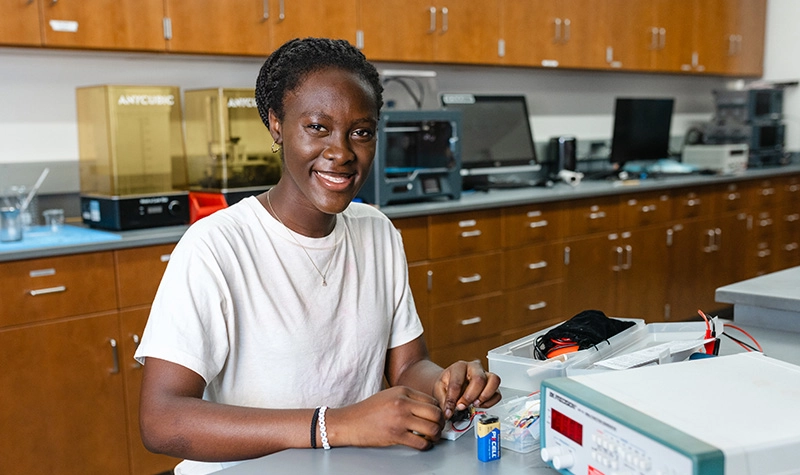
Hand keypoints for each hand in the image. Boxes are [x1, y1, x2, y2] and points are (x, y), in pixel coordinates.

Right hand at [328, 386, 443, 449]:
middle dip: (441, 423)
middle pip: (436, 413)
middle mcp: (403, 403)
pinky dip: (426, 445)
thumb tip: (428, 409)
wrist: (349, 422)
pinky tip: (422, 444)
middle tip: (438, 429)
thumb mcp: (389, 396)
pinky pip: (421, 442)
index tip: (437, 418)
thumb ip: (408, 399)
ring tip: (431, 438)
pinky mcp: (396, 435)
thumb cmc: (368, 410)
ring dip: (435, 436)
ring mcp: (400, 419)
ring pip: (432, 428)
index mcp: (403, 391)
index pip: (432, 400)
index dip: (438, 411)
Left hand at [433, 360, 501, 419]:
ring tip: (474, 404)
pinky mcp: (492, 384)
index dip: (453, 398)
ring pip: (494, 381)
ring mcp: (485, 374)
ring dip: (484, 397)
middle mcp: (474, 368)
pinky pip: (498, 393)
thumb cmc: (446, 383)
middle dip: (470, 397)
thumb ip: (443, 401)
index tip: (450, 408)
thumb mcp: (439, 389)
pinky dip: (490, 402)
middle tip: (462, 406)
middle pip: (479, 379)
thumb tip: (448, 412)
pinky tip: (480, 405)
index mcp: (459, 367)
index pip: (458, 381)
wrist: (451, 381)